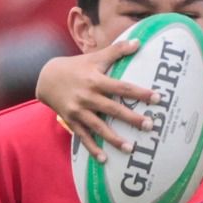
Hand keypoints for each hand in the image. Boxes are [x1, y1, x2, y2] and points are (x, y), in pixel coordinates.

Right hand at [36, 41, 155, 161]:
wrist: (45, 77)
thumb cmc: (76, 67)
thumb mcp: (95, 57)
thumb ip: (117, 51)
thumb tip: (138, 42)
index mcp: (95, 80)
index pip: (121, 87)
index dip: (139, 93)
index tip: (157, 98)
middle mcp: (87, 96)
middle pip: (112, 109)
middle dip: (131, 118)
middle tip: (150, 126)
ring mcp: (78, 110)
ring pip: (98, 126)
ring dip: (114, 139)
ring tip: (131, 149)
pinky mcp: (71, 120)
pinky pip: (83, 137)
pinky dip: (93, 148)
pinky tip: (105, 160)